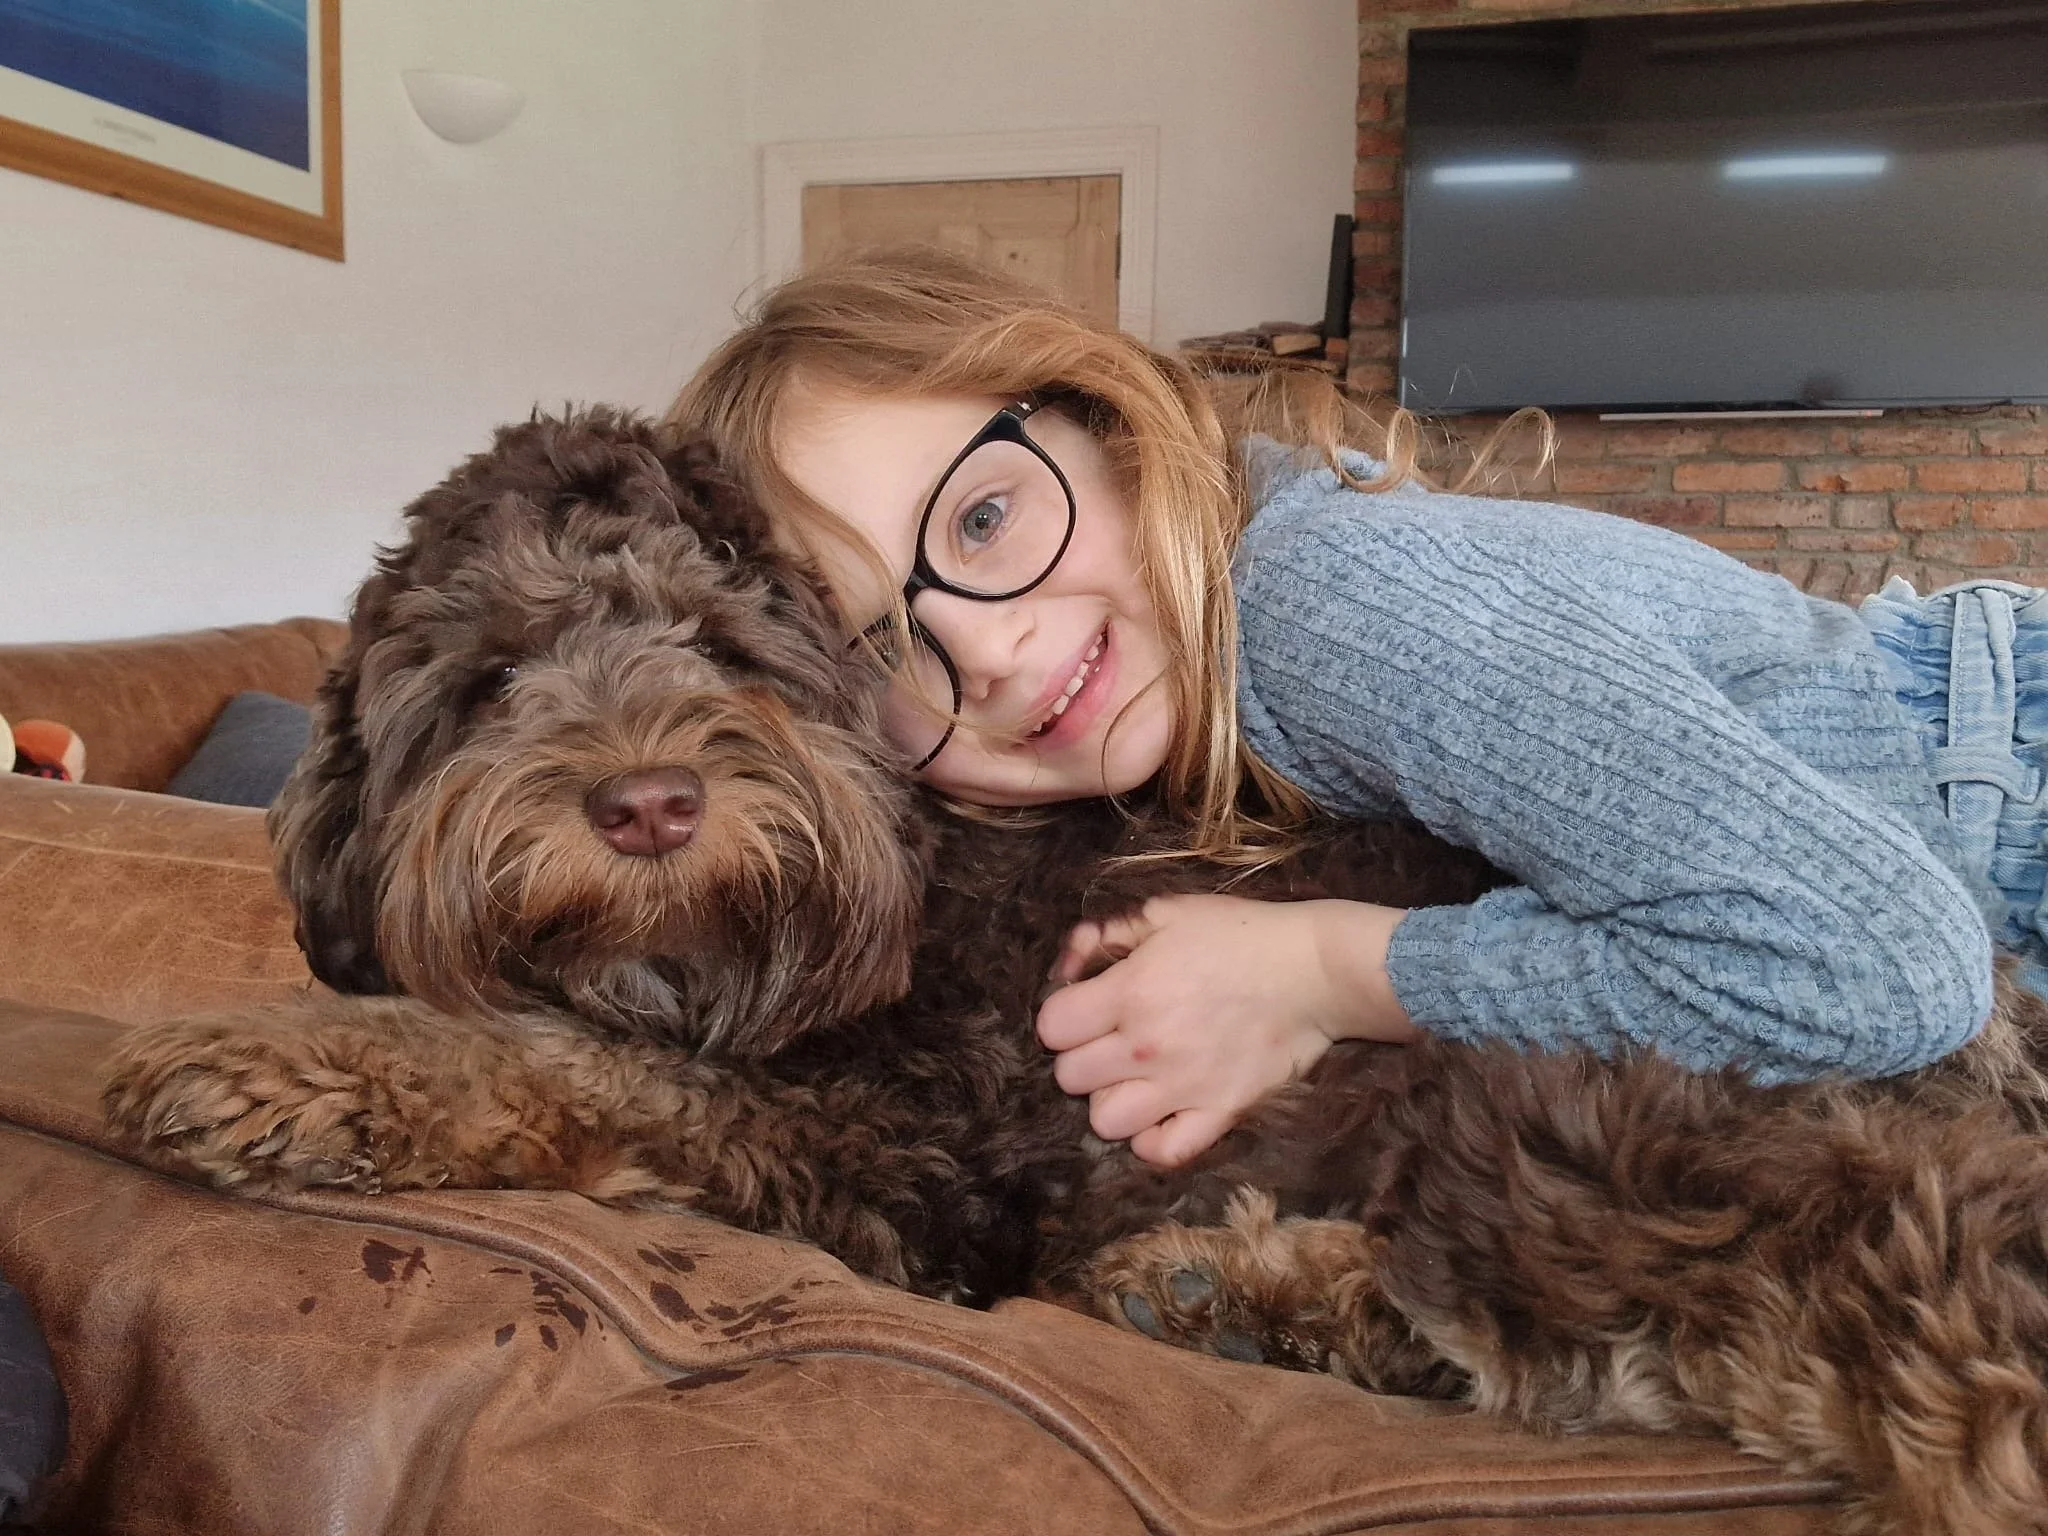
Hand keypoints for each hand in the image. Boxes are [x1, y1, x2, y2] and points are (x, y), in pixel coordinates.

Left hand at [1035, 895, 1417, 1167]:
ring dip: (1112, 1100)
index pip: (1051, 1028)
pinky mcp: (1220, 1113)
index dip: (1062, 1017)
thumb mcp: (1168, 912)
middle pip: (1068, 1078)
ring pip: (1104, 1122)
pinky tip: (1161, 1114)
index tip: (1085, 1008)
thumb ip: (1109, 933)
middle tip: (1110, 1042)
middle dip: (1082, 1057)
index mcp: (1130, 992)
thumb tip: (1069, 960)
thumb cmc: (1241, 935)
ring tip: (1135, 1079)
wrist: (1316, 971)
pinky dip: (1153, 1140)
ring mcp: (1183, 1087)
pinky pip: (1163, 1152)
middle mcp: (1147, 1046)